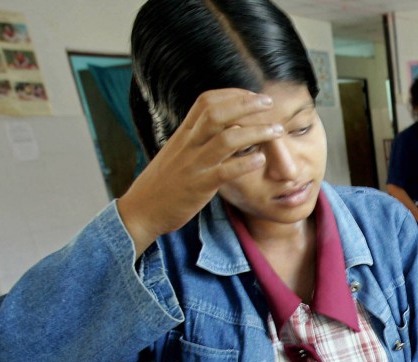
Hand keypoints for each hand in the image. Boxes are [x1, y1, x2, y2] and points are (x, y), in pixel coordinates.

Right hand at [117, 89, 280, 254]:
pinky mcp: (199, 186)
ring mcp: (194, 164)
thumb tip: (221, 127)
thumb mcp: (177, 153)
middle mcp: (188, 144)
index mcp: (183, 134)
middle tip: (269, 102)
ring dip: (255, 132)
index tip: (253, 95)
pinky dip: (245, 163)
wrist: (141, 210)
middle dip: (246, 104)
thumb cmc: (163, 183)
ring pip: (227, 139)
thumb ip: (196, 139)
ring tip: (277, 131)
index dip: (232, 94)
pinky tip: (261, 159)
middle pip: (218, 113)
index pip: (207, 102)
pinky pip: (225, 171)